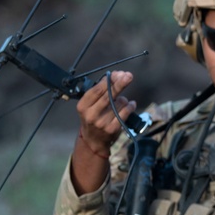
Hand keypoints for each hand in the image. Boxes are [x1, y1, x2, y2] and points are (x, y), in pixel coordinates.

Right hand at [70, 71, 135, 193]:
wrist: (93, 140)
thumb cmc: (93, 117)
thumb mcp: (90, 105)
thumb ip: (101, 91)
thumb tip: (117, 74)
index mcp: (83, 106)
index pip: (97, 90)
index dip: (108, 81)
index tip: (118, 73)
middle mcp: (91, 114)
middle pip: (108, 96)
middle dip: (120, 84)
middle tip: (129, 76)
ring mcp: (102, 123)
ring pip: (119, 103)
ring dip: (124, 99)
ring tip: (122, 102)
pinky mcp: (112, 129)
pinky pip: (126, 113)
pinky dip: (130, 106)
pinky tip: (131, 104)